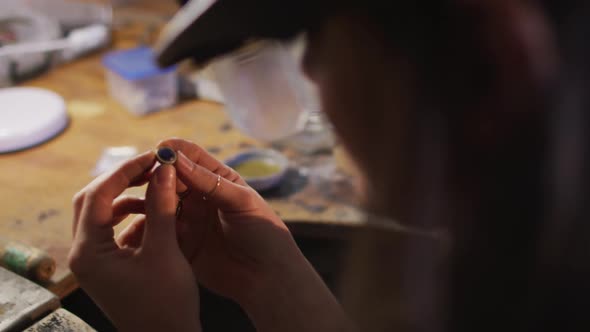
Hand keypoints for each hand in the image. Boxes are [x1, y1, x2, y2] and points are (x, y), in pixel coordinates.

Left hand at [68, 151, 200, 331]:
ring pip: (103, 213)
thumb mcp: (165, 250)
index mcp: (88, 251)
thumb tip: (164, 169)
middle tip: (152, 166)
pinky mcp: (108, 265)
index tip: (154, 156)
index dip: (127, 171)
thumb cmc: (166, 303)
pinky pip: (114, 229)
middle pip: (92, 200)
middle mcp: (84, 254)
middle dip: (122, 180)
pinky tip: (155, 212)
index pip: (98, 194)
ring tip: (158, 187)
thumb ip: (161, 206)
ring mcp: (94, 260)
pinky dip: (133, 216)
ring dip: (128, 197)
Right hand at [117, 139, 353, 331]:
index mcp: (217, 179)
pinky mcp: (179, 243)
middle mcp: (198, 196)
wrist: (267, 278)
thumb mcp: (242, 202)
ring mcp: (187, 219)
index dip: (173, 151)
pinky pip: (158, 230)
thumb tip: (178, 160)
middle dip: (157, 176)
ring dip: (151, 200)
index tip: (159, 154)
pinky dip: (151, 226)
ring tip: (149, 204)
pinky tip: (150, 227)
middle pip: (168, 177)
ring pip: (159, 202)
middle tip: (148, 180)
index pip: (189, 155)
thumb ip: (211, 183)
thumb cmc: (265, 234)